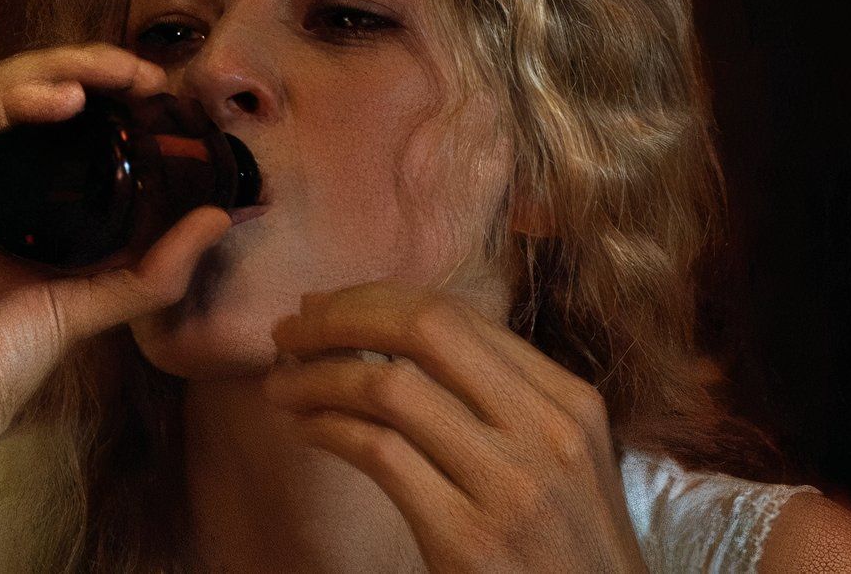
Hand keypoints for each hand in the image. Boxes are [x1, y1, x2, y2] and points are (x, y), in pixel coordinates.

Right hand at [0, 43, 231, 479]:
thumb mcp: (92, 304)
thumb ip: (152, 268)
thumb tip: (218, 218)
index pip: (39, 115)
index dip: (94, 87)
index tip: (155, 86)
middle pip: (13, 91)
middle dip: (80, 66)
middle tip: (141, 69)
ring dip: (51, 71)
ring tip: (110, 73)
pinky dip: (7, 104)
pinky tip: (61, 100)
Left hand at [262, 280, 648, 572]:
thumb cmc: (569, 548)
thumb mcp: (564, 459)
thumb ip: (504, 400)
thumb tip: (400, 339)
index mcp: (569, 400)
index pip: (460, 316)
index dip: (378, 301)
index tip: (327, 308)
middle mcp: (543, 430)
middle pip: (425, 329)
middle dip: (342, 316)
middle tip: (291, 328)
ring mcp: (508, 484)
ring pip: (390, 386)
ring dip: (317, 376)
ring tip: (281, 384)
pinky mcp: (467, 539)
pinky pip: (378, 453)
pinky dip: (327, 429)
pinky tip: (306, 430)